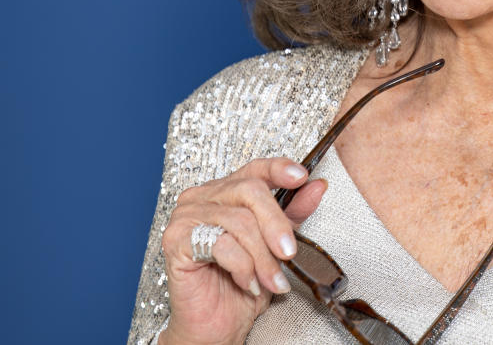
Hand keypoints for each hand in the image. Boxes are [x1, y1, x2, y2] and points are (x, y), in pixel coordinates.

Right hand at [158, 157, 327, 344]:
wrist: (216, 324)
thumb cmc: (243, 283)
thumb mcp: (277, 244)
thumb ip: (294, 213)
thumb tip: (317, 185)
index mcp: (225, 191)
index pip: (254, 168)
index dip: (279, 169)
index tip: (302, 177)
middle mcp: (202, 197)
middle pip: (250, 191)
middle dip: (276, 225)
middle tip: (289, 253)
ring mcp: (186, 216)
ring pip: (239, 221)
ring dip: (262, 257)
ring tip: (271, 280)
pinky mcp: (176, 240)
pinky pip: (221, 245)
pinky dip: (243, 267)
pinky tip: (248, 282)